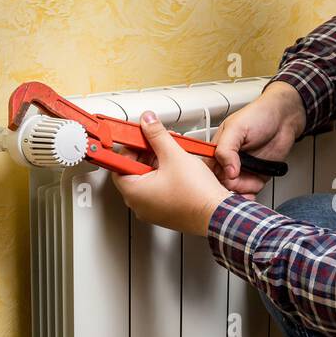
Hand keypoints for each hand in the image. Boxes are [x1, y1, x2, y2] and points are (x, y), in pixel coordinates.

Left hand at [111, 112, 243, 234]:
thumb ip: (157, 135)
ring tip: (173, 153)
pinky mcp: (166, 213)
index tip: (136, 137)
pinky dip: (165, 178)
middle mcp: (139, 204)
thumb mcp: (174, 155)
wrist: (217, 214)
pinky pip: (158, 192)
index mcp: (134, 191)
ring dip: (157, 164)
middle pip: (134, 171)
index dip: (128, 146)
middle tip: (158, 141)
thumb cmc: (196, 194)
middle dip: (146, 153)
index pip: (118, 164)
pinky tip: (178, 168)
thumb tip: (148, 122)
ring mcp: (152, 211)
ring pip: (148, 181)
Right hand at [210, 84, 302, 193]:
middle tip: (237, 182)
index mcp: (218, 149)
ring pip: (234, 190)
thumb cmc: (259, 116)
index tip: (224, 178)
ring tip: (248, 183)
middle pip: (220, 184)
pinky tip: (253, 187)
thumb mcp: (236, 128)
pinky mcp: (256, 176)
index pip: (206, 170)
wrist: (284, 119)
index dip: (211, 179)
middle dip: (229, 186)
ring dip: (241, 191)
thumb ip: (226, 149)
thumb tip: (228, 171)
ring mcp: (242, 170)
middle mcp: (228, 162)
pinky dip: (251, 193)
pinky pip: (249, 191)